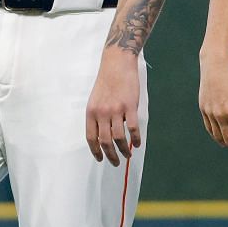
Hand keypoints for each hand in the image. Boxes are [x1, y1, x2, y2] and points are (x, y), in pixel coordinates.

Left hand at [86, 49, 142, 165]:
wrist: (117, 64)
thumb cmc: (106, 82)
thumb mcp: (95, 100)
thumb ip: (97, 117)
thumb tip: (102, 136)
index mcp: (91, 112)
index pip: (91, 137)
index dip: (95, 151)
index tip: (100, 159)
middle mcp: (102, 113)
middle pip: (105, 141)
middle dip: (111, 155)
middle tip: (116, 162)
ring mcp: (116, 110)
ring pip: (119, 137)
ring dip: (123, 150)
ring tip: (127, 155)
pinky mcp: (130, 106)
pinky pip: (133, 128)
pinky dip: (135, 139)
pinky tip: (137, 143)